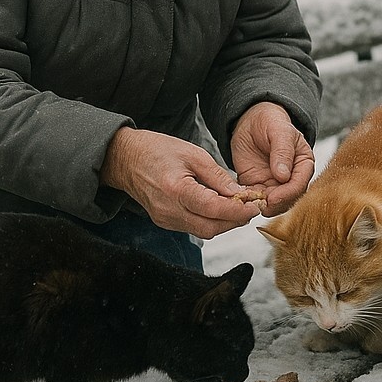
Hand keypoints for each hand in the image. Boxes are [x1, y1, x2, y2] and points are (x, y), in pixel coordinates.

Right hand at [101, 127, 260, 238]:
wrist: (126, 159)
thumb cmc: (157, 150)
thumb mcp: (193, 154)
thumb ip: (217, 176)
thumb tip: (240, 193)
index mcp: (176, 190)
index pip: (214, 209)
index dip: (238, 211)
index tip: (255, 206)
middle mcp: (169, 210)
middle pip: (211, 228)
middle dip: (235, 220)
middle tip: (252, 207)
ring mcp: (165, 220)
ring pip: (204, 231)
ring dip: (224, 223)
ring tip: (239, 207)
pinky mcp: (164, 222)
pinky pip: (194, 228)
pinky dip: (210, 221)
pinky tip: (219, 208)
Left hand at [230, 102, 314, 217]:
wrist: (251, 122)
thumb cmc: (271, 121)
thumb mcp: (279, 131)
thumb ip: (282, 151)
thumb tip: (284, 176)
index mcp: (303, 163)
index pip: (300, 184)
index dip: (287, 194)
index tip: (273, 197)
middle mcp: (291, 177)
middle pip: (288, 199)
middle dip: (275, 204)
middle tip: (260, 204)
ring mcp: (275, 184)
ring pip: (273, 204)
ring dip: (262, 206)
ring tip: (249, 202)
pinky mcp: (258, 186)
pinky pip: (255, 199)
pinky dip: (249, 202)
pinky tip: (241, 198)